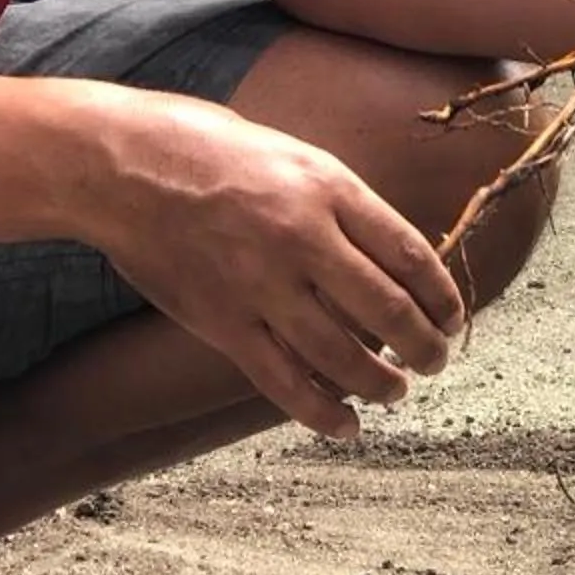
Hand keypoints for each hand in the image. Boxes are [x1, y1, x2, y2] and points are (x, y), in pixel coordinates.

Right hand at [90, 95, 466, 439]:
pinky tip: (346, 425)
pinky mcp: (223, 323)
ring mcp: (262, 285)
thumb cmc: (207, 149)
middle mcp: (303, 238)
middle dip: (425, 347)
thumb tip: (386, 253)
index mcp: (327, 187)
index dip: (441, 295)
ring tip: (396, 391)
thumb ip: (337, 203)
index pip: (410, 253)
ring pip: (343, 356)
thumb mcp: (290, 154)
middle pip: (388, 311)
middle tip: (435, 361)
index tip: (452, 317)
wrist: (122, 165)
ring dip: (381, 384)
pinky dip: (322, 412)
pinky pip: (284, 382)